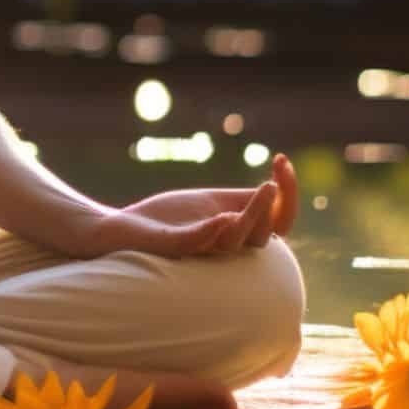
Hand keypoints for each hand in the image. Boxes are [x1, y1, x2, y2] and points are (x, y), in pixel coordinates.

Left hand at [86, 155, 298, 260]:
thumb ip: (242, 201)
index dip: (288, 195)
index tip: (282, 160)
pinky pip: (195, 242)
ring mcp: (197, 248)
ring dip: (252, 217)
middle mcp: (222, 244)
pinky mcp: (170, 246)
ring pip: (234, 241)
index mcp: (236, 232)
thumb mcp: (212, 203)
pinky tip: (224, 217)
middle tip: (270, 183)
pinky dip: (211, 232)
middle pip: (261, 236)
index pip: (278, 222)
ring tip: (263, 188)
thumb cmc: (167, 219)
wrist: (120, 230)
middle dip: (270, 208)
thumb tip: (277, 188)